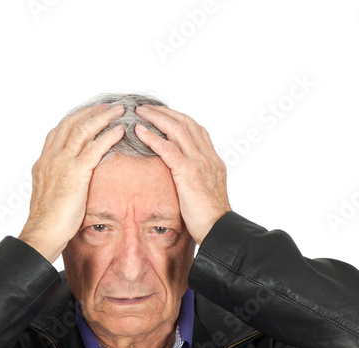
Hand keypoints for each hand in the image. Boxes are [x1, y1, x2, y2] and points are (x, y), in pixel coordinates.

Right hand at [18, 103, 125, 261]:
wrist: (43, 232)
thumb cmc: (47, 222)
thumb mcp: (49, 196)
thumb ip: (57, 182)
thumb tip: (66, 183)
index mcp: (43, 162)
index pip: (58, 131)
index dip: (75, 119)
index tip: (89, 114)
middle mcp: (51, 157)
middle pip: (72, 123)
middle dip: (91, 112)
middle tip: (108, 106)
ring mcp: (62, 163)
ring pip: (84, 130)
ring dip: (103, 117)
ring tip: (119, 111)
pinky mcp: (75, 173)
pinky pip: (95, 148)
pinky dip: (109, 136)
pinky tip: (120, 130)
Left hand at [134, 105, 231, 244]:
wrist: (219, 229)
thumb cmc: (211, 219)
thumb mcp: (207, 194)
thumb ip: (198, 181)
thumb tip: (186, 182)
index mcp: (213, 161)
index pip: (197, 130)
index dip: (179, 120)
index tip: (165, 115)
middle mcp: (208, 157)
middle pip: (186, 123)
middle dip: (165, 113)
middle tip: (147, 108)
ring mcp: (199, 162)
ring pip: (176, 129)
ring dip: (156, 117)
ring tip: (140, 112)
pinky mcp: (188, 172)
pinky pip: (167, 148)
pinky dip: (152, 137)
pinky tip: (139, 131)